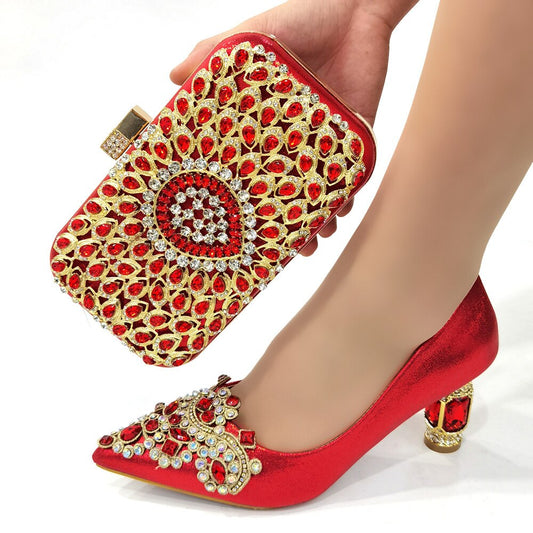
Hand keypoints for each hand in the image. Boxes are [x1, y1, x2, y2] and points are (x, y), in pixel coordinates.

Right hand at [171, 0, 416, 255]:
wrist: (359, 6)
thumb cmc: (304, 16)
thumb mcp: (252, 35)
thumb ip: (213, 51)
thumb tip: (171, 77)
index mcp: (261, 123)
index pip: (244, 167)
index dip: (236, 197)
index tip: (226, 224)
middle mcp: (289, 140)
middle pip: (278, 190)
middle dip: (275, 223)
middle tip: (271, 250)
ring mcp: (321, 144)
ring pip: (313, 193)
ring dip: (312, 221)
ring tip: (309, 244)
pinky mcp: (353, 140)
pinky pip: (347, 179)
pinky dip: (343, 199)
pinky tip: (337, 215)